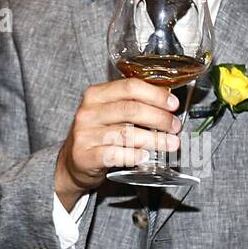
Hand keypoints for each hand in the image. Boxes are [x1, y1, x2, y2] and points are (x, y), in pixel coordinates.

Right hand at [54, 78, 181, 206]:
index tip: (173, 104)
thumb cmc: (97, 134)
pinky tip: (146, 156)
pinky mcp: (85, 156)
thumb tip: (167, 103)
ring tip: (170, 143)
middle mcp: (88, 112)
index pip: (130, 87)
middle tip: (174, 126)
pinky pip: (115, 155)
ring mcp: (85, 134)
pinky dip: (134, 156)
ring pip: (126, 134)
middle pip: (131, 109)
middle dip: (159, 118)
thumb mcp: (109, 112)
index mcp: (96, 94)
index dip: (156, 95)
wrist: (72, 161)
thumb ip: (132, 104)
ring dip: (154, 139)